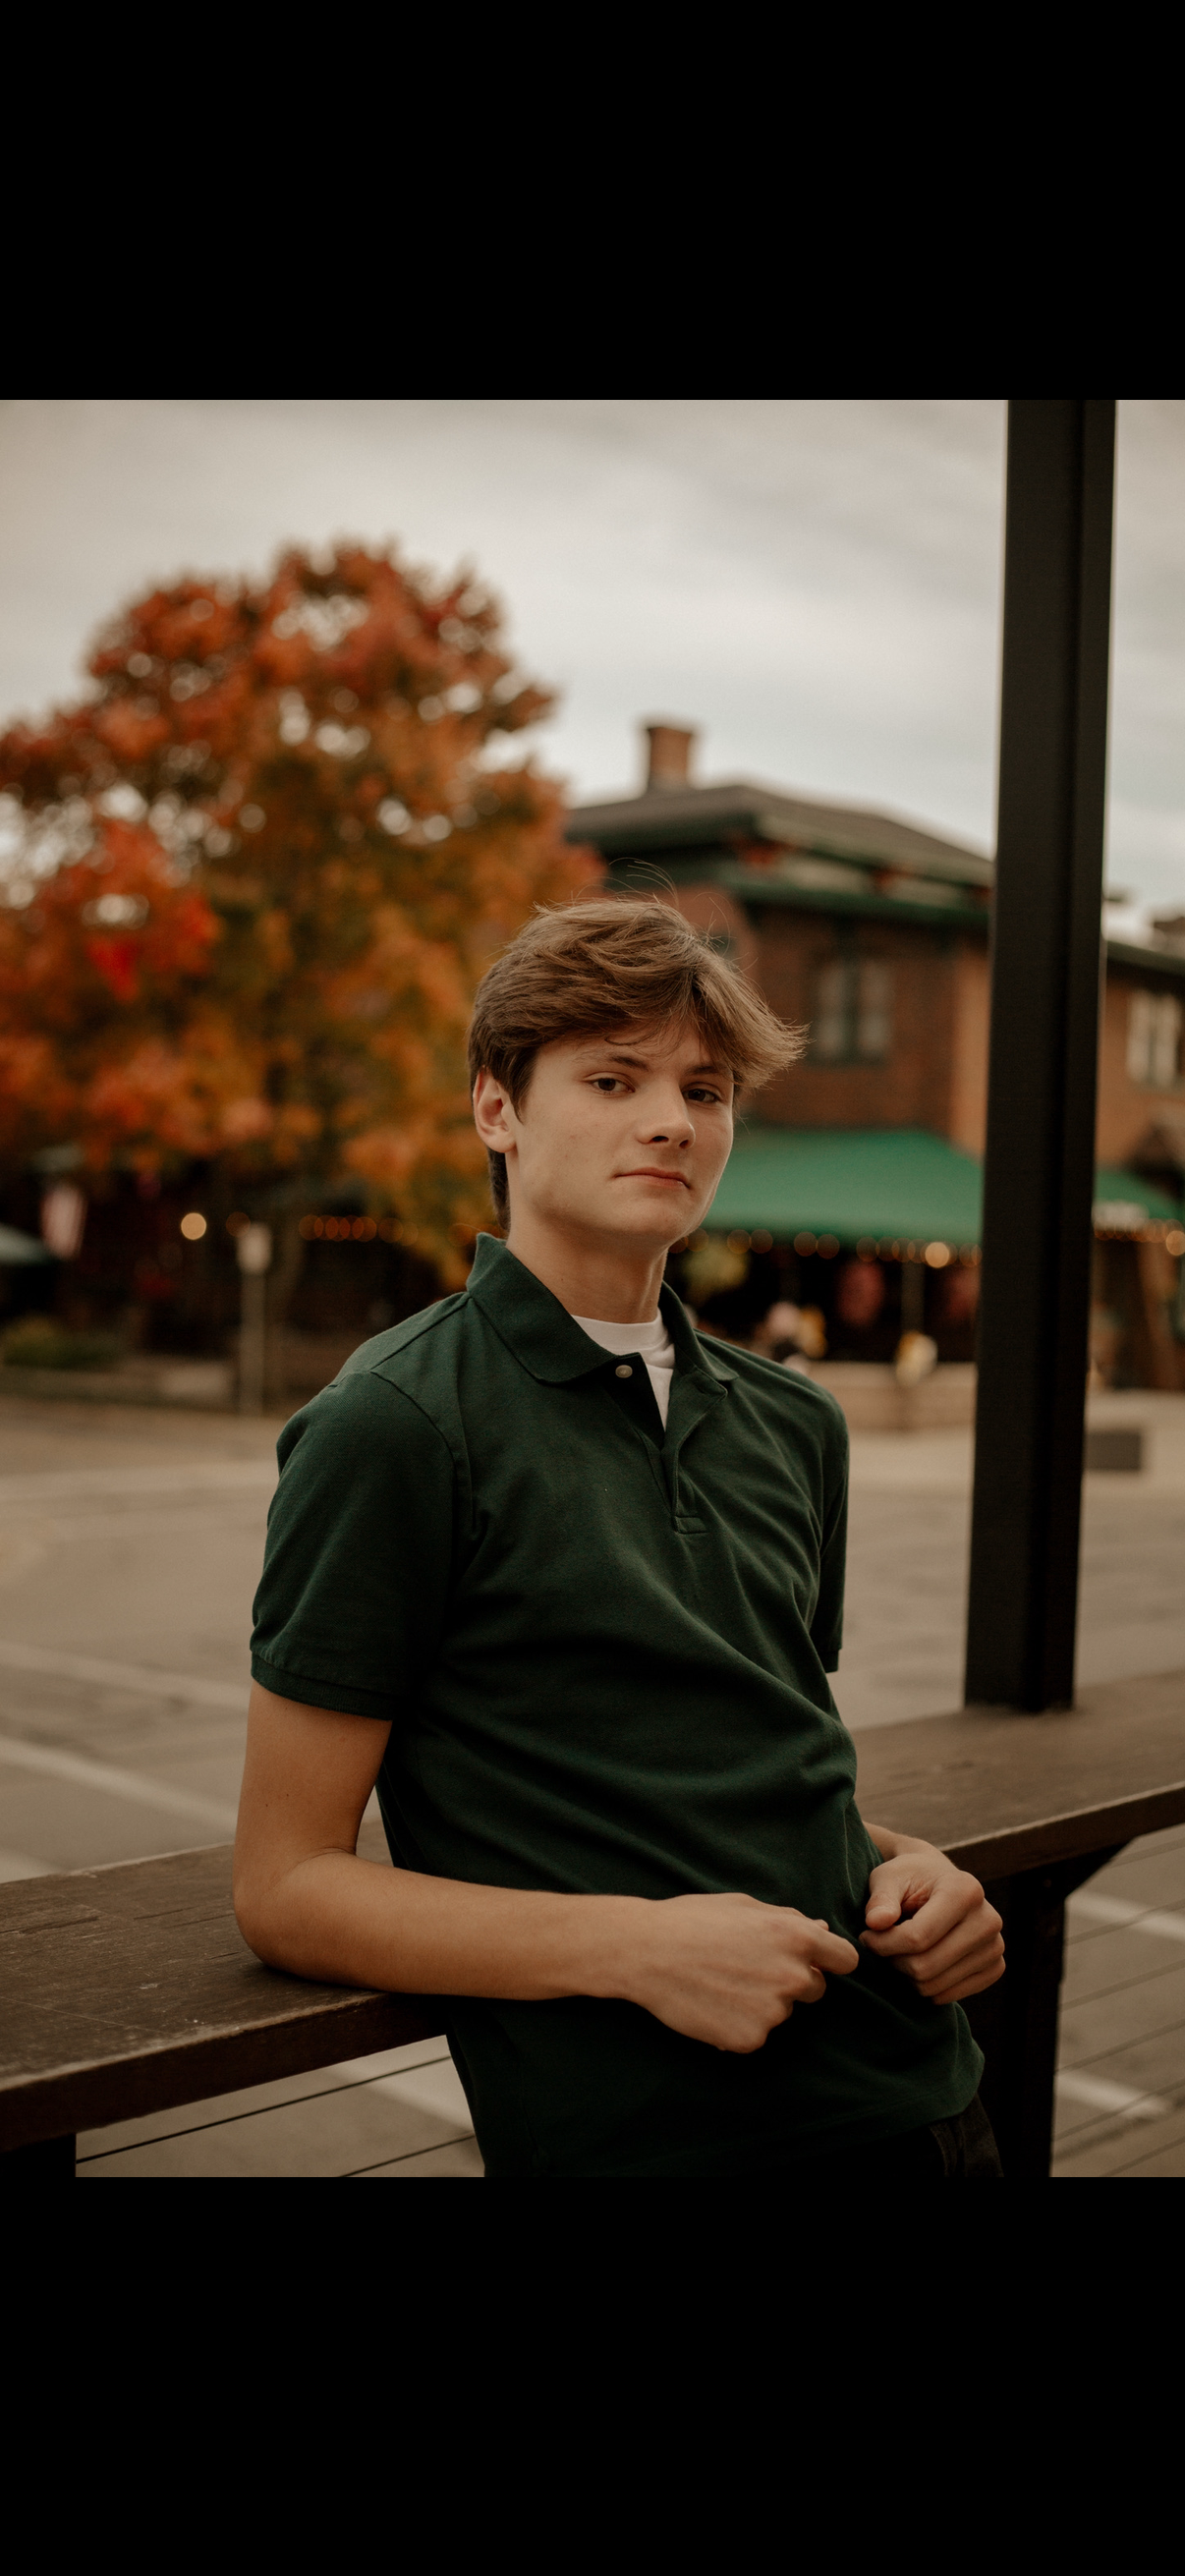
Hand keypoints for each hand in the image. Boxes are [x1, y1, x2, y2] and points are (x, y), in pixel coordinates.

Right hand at [627, 1891, 859, 2053]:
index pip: (846, 1960)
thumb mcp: (744, 1907)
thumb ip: (788, 1920)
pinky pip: (757, 2033)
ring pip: (783, 2012)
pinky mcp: (751, 2038)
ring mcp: (774, 2011)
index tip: (814, 1963)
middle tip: (749, 1970)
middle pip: (815, 1990)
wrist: (646, 1952)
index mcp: (797, 1937)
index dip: (830, 1961)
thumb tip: (821, 1932)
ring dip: (763, 2003)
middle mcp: (793, 1976)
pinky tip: (713, 2004)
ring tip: (722, 1983)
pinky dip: (739, 2024)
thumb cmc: (693, 1920)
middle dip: (793, 1982)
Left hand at [860, 1845, 1003, 2003]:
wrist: (937, 1883)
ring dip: (907, 1975)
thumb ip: (880, 1899)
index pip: (917, 1937)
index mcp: (965, 1890)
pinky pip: (948, 1996)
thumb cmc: (909, 1879)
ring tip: (899, 1952)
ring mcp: (996, 1947)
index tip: (868, 1934)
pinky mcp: (995, 1968)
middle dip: (893, 1961)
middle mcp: (989, 1919)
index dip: (883, 1943)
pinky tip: (920, 1961)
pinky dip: (925, 1986)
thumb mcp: (888, 1878)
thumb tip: (875, 1922)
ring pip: (934, 1986)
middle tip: (881, 1946)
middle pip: (926, 1966)